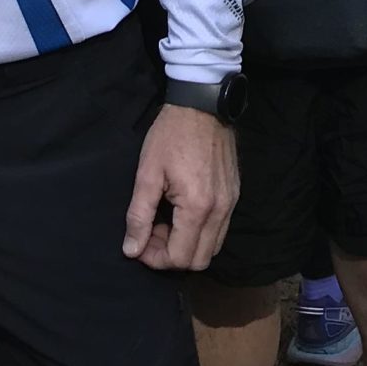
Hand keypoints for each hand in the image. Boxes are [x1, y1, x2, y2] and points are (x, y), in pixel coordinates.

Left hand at [123, 104, 237, 272]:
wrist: (202, 104)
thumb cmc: (171, 135)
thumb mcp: (147, 173)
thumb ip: (139, 216)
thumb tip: (131, 250)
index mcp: (197, 207)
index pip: (180, 258)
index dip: (155, 259)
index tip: (139, 243)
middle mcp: (220, 211)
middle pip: (199, 261)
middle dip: (171, 256)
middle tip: (152, 233)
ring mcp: (231, 203)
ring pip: (211, 248)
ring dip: (187, 245)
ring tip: (166, 223)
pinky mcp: (235, 194)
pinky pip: (219, 229)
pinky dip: (200, 232)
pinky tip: (182, 212)